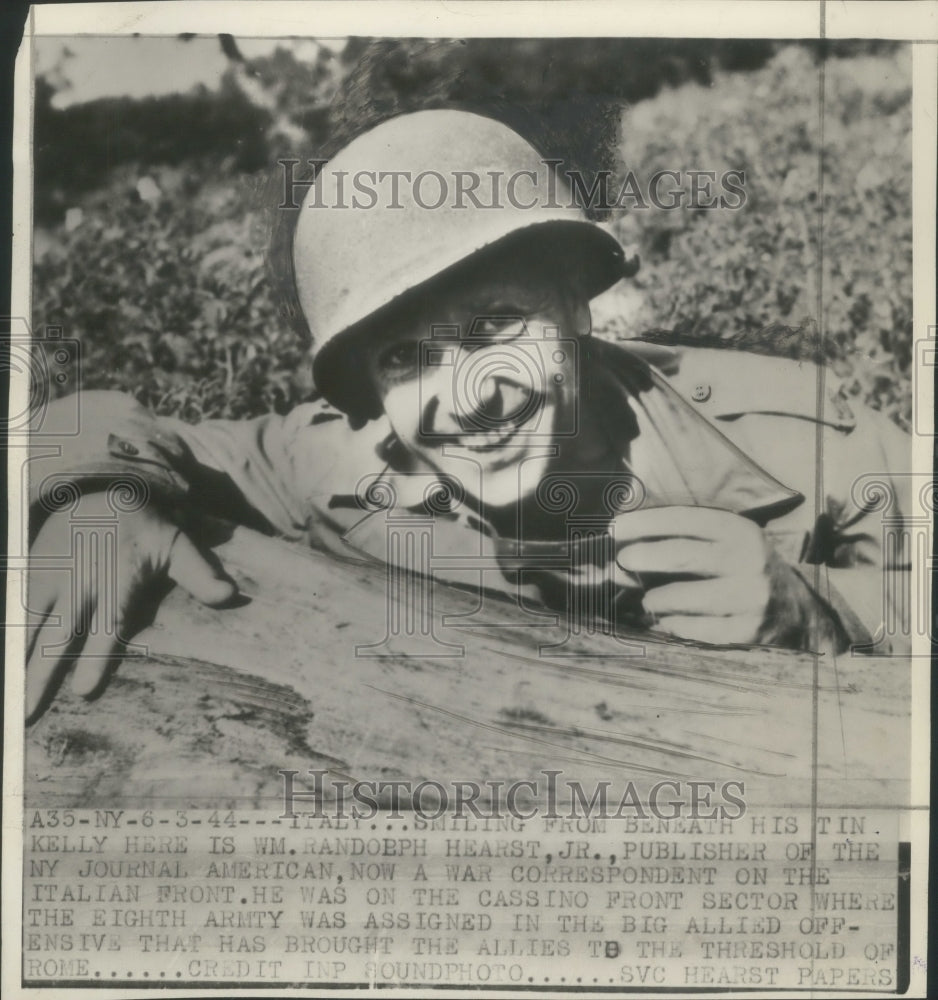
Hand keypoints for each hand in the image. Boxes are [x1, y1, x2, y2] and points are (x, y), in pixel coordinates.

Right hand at [26, 493, 236, 720]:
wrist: (98, 490)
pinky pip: (13, 609)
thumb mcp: (176, 544)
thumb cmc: (144, 528)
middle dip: (41, 675)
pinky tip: (5, 666)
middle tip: (28, 713)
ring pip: (28, 627)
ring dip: (17, 662)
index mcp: (117, 582)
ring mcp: (49, 580)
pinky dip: (9, 636)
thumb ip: (199, 573)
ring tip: (9, 700)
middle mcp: (79, 584)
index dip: (95, 658)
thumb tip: (231, 596)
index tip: (84, 690)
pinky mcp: (28, 575)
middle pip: (59, 637)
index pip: (106, 626)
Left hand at [614, 506, 769, 644]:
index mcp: (740, 531)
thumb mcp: (731, 543)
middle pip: (681, 555)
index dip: (645, 522)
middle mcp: (748, 560)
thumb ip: (690, 538)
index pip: (685, 520)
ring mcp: (749, 597)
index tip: (616, 527)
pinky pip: (693, 629)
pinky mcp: (746, 631)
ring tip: (649, 599)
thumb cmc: (746, 571)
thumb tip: (629, 539)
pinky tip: (670, 621)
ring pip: (682, 597)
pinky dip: (674, 624)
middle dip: (643, 556)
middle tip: (622, 559)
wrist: (801, 614)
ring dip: (655, 598)